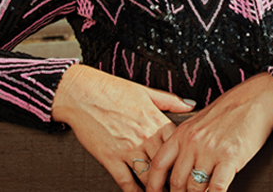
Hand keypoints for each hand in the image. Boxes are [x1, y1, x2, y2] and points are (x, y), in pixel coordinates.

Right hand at [53, 64, 195, 191]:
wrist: (82, 92)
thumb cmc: (112, 89)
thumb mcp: (145, 91)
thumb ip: (170, 100)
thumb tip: (190, 105)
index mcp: (155, 120)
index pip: (178, 146)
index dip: (184, 159)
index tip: (187, 168)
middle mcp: (144, 137)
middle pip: (166, 165)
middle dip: (172, 179)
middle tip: (177, 186)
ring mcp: (127, 149)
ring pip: (148, 177)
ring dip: (155, 188)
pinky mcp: (110, 158)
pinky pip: (126, 181)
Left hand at [145, 73, 272, 191]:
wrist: (255, 99)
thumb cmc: (228, 111)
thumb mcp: (198, 122)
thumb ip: (185, 142)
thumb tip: (176, 166)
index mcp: (182, 133)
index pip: (159, 165)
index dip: (153, 185)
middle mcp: (193, 142)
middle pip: (176, 181)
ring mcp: (210, 150)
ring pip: (195, 188)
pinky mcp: (230, 158)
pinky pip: (217, 187)